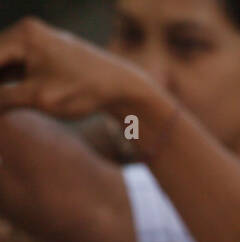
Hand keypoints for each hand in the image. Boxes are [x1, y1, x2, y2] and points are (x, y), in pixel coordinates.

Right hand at [0, 18, 146, 120]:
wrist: (120, 86)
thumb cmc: (83, 90)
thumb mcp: (39, 98)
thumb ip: (4, 99)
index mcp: (24, 35)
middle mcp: (27, 31)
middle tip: (1, 105)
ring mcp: (35, 40)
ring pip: (3, 63)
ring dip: (1, 84)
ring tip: (5, 104)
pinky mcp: (43, 53)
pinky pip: (16, 66)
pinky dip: (8, 82)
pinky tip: (7, 99)